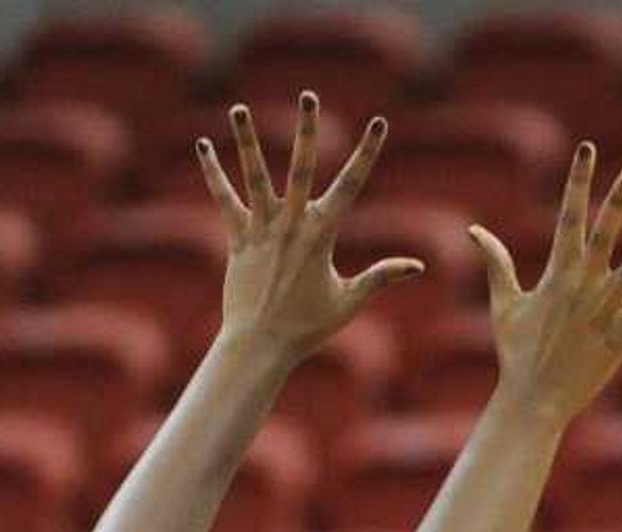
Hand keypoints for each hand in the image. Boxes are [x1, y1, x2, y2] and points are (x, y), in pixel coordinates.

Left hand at [197, 91, 420, 360]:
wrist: (261, 345)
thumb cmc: (307, 328)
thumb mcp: (349, 301)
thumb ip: (381, 276)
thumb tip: (417, 266)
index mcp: (322, 235)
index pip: (351, 186)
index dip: (367, 153)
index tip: (378, 124)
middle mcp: (292, 225)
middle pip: (301, 167)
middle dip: (307, 130)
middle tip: (308, 95)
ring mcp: (262, 230)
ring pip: (255, 176)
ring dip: (247, 141)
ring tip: (238, 109)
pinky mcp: (238, 239)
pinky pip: (224, 200)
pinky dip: (213, 174)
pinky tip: (204, 146)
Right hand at [471, 141, 621, 429]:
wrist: (533, 398)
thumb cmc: (517, 353)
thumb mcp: (504, 304)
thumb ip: (496, 263)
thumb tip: (474, 231)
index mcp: (557, 272)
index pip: (568, 215)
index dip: (578, 180)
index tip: (587, 149)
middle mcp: (582, 284)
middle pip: (603, 232)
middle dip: (617, 199)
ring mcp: (602, 309)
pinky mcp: (619, 335)